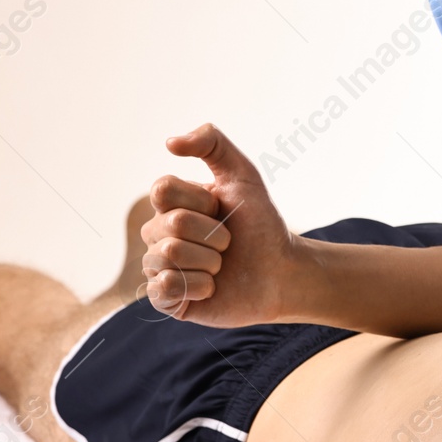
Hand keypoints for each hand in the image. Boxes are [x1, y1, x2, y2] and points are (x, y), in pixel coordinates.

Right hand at [141, 124, 296, 324]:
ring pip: (169, 257)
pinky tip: (212, 288)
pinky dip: (198, 287)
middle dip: (214, 235)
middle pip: (170, 226)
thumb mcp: (243, 174)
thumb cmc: (263, 225)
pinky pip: (164, 288)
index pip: (162, 190)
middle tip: (229, 244)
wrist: (283, 272)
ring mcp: (160, 267)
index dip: (201, 202)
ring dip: (209, 262)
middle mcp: (157, 234)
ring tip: (221, 266)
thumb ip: (212, 142)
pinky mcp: (168, 299)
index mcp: (168, 205)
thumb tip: (169, 143)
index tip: (221, 210)